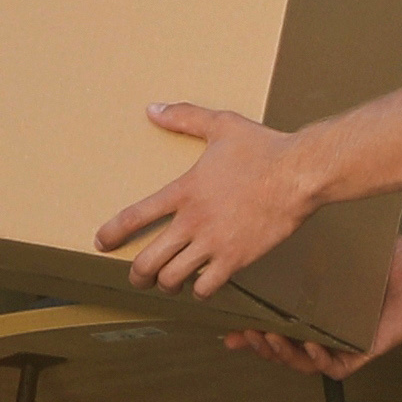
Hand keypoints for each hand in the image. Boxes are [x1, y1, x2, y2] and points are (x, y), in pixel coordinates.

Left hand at [98, 102, 330, 303]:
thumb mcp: (221, 125)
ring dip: (166, 285)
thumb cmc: (264, 149)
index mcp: (185, 191)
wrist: (301, 174)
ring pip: (174, 279)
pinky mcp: (237, 259)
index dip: (113, 233)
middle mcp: (193, 222)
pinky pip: (207, 287)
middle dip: (137, 275)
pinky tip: (202, 285)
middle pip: (148, 261)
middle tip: (137, 278)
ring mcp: (214, 244)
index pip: (135, 217)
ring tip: (168, 284)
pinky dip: (200, 291)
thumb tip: (153, 110)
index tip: (101, 243)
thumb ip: (184, 117)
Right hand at [217, 241, 401, 380]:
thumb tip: (275, 217)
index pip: (273, 326)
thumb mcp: (335, 248)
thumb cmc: (383, 259)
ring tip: (268, 338)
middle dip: (258, 345)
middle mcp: (323, 332)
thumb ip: (306, 241)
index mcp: (312, 312)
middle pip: (281, 350)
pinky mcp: (360, 356)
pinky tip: (309, 346)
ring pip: (301, 363)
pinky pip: (332, 368)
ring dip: (281, 354)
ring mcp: (340, 346)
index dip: (250, 332)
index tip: (228, 330)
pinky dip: (317, 359)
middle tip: (244, 334)